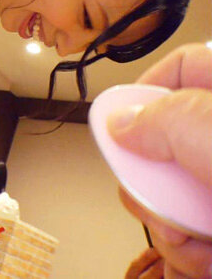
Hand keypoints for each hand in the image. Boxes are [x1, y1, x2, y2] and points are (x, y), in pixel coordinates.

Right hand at [107, 43, 211, 277]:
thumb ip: (163, 117)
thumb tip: (121, 123)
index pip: (184, 65)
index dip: (147, 87)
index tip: (124, 120)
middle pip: (166, 142)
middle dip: (152, 182)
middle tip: (159, 194)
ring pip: (175, 194)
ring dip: (171, 227)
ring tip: (196, 242)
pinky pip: (196, 231)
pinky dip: (194, 252)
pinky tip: (207, 257)